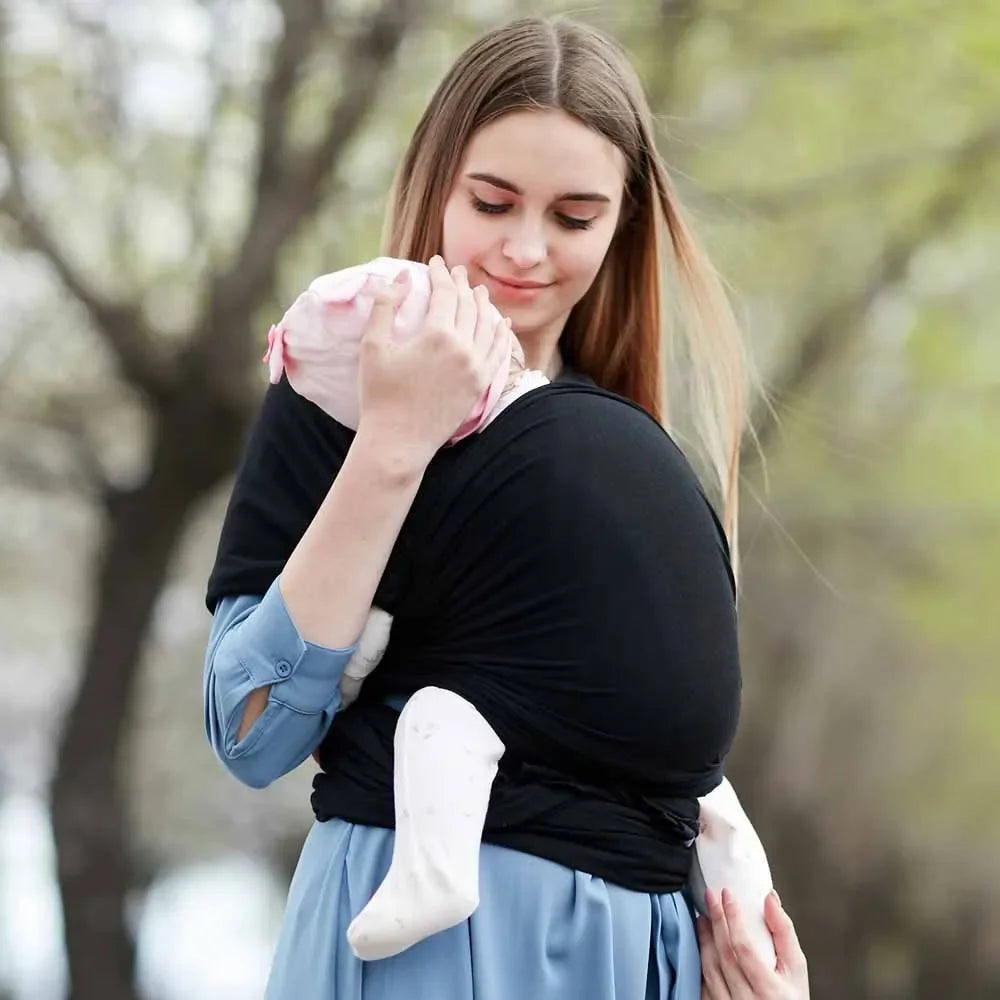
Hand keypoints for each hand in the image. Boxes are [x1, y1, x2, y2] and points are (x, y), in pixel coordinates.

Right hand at [356, 255, 510, 469]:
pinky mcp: (482, 385)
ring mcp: (477, 368)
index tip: (435, 263)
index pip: (445, 293)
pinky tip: (502, 323)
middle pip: (469, 306)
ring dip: (484, 305)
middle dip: (462, 284)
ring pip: (488, 326)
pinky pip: (498, 352)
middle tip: (458, 271)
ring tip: (479, 292)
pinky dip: (502, 333)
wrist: (399, 442)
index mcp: (437, 335)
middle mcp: (464, 348)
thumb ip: (384, 306)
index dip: (440, 274)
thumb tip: (400, 276)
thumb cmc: (379, 395)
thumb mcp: (373, 346)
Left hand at [699, 889, 808, 999]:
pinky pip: (704, 984)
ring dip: (704, 940)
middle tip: (710, 897)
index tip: (727, 895)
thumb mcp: (796, 967)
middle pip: (724, 956)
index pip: (744, 948)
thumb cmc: (791, 996)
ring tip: (704, 917)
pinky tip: (703, 946)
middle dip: (716, 922)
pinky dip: (701, 961)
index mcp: (770, 991)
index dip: (733, 918)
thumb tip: (770, 899)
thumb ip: (784, 932)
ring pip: (709, 970)